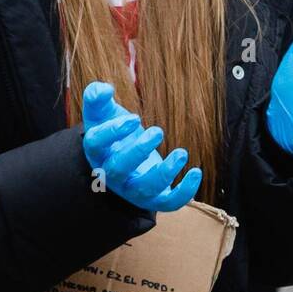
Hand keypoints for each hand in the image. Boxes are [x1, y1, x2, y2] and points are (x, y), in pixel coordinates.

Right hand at [80, 82, 201, 211]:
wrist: (124, 162)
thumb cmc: (114, 134)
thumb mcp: (103, 114)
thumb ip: (97, 98)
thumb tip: (101, 89)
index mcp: (98, 150)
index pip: (97, 144)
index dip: (112, 132)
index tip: (133, 118)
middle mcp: (112, 173)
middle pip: (118, 169)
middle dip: (137, 151)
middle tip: (157, 131)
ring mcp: (133, 188)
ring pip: (144, 189)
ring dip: (164, 173)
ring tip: (181, 153)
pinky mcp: (155, 197)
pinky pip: (169, 202)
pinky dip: (184, 192)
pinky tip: (196, 171)